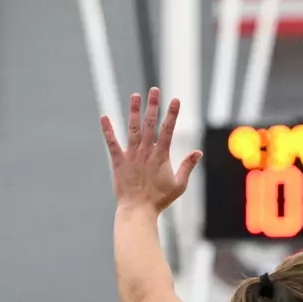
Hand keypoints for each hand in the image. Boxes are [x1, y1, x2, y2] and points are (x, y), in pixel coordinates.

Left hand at [100, 88, 201, 211]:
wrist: (138, 210)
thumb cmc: (159, 200)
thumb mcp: (179, 185)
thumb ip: (188, 166)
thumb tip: (198, 152)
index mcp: (161, 156)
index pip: (168, 130)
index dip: (172, 114)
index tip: (175, 100)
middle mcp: (146, 152)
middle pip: (150, 124)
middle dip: (153, 105)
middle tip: (154, 90)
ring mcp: (131, 155)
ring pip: (132, 129)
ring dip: (134, 111)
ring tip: (135, 95)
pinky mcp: (118, 162)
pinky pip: (112, 143)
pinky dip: (108, 130)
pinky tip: (104, 117)